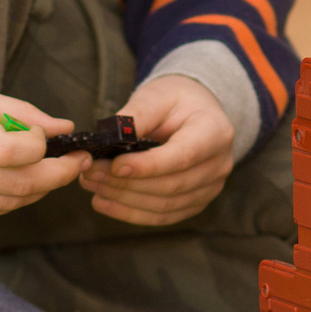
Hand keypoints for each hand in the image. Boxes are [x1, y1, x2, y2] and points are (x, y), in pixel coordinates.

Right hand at [0, 76, 87, 221]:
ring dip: (42, 187)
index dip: (45, 146)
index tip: (59, 136)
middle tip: (80, 158)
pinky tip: (21, 176)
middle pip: (23, 185)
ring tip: (54, 164)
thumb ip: (16, 112)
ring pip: (13, 202)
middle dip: (61, 173)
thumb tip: (64, 127)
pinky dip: (17, 197)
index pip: (14, 152)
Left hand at [80, 74, 234, 226]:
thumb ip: (137, 115)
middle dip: (127, 183)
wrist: (196, 111)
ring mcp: (210, 187)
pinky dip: (131, 213)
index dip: (149, 166)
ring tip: (92, 185)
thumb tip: (109, 140)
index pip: (184, 156)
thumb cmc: (176, 100)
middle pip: (171, 185)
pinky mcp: (196, 202)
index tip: (115, 165)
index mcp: (215, 132)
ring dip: (124, 199)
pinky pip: (163, 216)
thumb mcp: (158, 95)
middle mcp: (219, 164)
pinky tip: (104, 202)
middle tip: (90, 172)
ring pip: (164, 205)